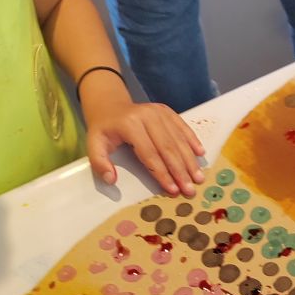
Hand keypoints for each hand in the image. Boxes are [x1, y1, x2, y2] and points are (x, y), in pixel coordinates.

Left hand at [84, 93, 205, 196]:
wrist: (110, 105)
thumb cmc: (104, 129)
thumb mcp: (94, 145)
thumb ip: (100, 163)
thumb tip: (111, 180)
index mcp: (130, 125)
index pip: (150, 154)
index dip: (162, 174)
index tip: (173, 190)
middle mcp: (148, 116)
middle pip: (167, 148)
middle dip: (180, 171)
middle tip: (191, 189)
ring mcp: (159, 112)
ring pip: (178, 139)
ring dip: (189, 160)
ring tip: (199, 178)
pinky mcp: (166, 111)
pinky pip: (182, 126)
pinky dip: (192, 140)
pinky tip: (200, 154)